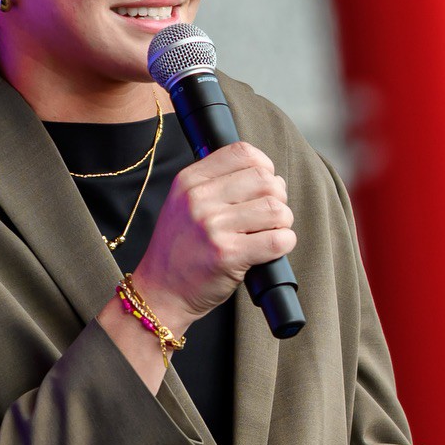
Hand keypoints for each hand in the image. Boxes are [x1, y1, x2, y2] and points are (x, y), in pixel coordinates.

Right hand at [133, 141, 295, 331]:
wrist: (160, 292)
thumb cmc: (179, 250)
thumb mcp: (183, 204)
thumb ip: (216, 184)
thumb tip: (268, 174)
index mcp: (189, 181)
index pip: (242, 152)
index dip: (264, 166)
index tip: (263, 184)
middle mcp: (199, 199)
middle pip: (265, 180)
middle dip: (277, 197)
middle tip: (267, 216)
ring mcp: (213, 227)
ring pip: (276, 209)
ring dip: (282, 223)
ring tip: (267, 233)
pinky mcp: (228, 254)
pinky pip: (278, 240)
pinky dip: (284, 244)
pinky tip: (270, 249)